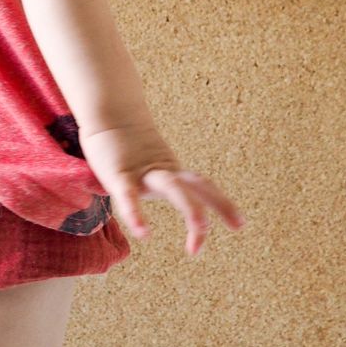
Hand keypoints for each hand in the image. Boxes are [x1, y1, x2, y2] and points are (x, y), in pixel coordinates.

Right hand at [79, 124, 245, 256]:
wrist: (105, 113)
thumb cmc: (124, 143)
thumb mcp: (146, 165)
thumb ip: (154, 182)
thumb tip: (161, 195)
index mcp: (169, 171)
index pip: (202, 186)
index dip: (222, 203)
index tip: (240, 225)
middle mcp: (161, 171)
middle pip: (196, 186)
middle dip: (219, 204)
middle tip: (238, 227)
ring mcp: (141, 172)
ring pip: (173, 188)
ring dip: (191, 208)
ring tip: (202, 230)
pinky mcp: (118, 174)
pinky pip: (128, 197)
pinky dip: (136, 214)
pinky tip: (143, 233)